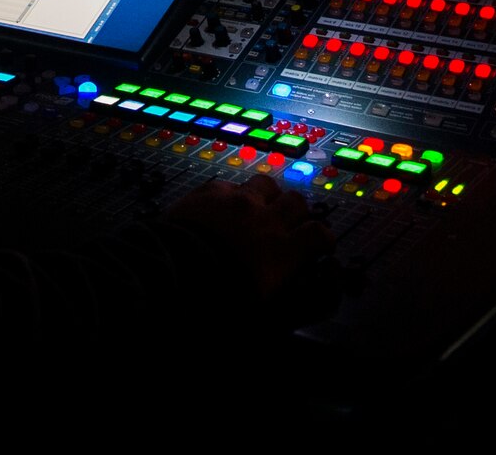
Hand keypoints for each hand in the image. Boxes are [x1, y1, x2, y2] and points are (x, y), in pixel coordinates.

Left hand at [163, 171, 335, 311]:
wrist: (172, 273)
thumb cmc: (218, 299)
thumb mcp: (261, 310)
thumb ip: (289, 299)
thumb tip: (298, 286)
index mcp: (283, 250)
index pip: (319, 234)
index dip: (323, 238)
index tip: (320, 245)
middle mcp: (266, 219)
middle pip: (297, 202)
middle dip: (297, 213)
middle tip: (289, 224)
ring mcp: (238, 201)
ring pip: (266, 184)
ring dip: (268, 196)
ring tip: (260, 207)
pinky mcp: (211, 192)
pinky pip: (230, 185)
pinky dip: (232, 195)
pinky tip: (223, 207)